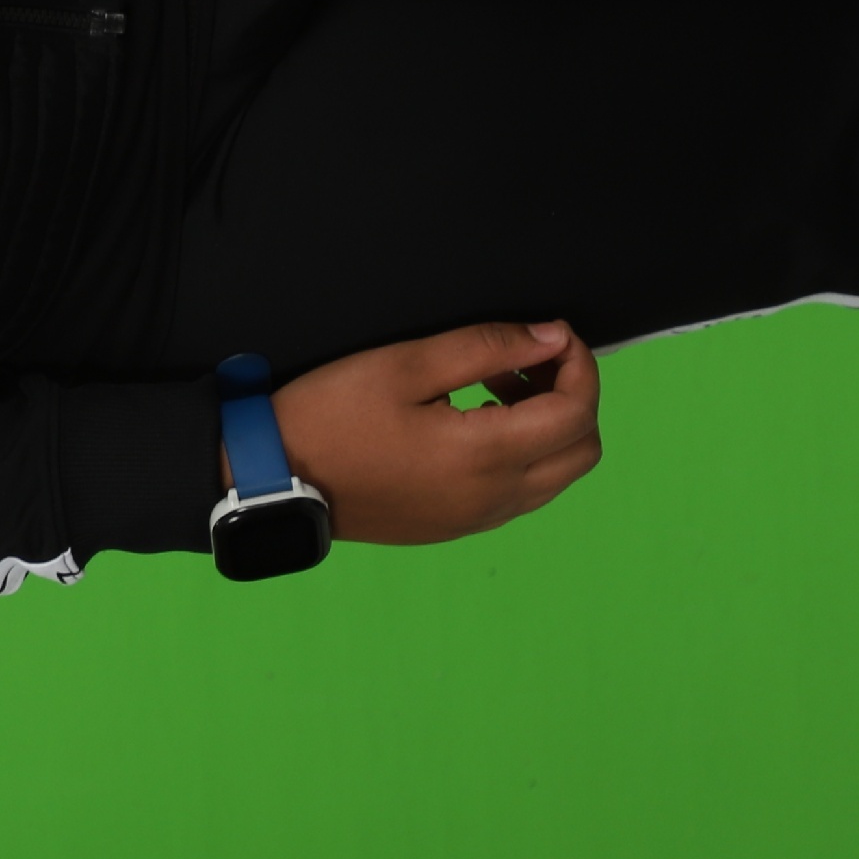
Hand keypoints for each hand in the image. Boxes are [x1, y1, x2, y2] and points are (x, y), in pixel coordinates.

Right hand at [243, 320, 606, 545]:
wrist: (276, 479)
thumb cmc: (331, 415)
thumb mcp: (404, 364)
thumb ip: (486, 347)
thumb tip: (551, 338)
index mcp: (486, 455)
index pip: (578, 411)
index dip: (580, 363)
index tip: (551, 333)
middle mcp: (496, 497)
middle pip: (583, 450)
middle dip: (573, 396)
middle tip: (526, 361)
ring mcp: (479, 518)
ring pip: (558, 475)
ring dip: (549, 427)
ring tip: (496, 389)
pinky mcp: (459, 526)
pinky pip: (524, 493)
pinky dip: (524, 454)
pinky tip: (474, 423)